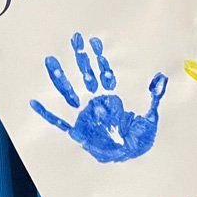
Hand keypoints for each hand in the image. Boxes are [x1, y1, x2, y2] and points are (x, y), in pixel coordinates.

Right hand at [30, 33, 167, 162]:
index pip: (104, 73)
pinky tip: (34, 102)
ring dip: (61, 77)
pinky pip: (58, 120)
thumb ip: (155, 97)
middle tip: (74, 38)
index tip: (95, 41)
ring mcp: (84, 114)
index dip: (99, 58)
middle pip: (86, 75)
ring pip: (70, 91)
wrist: (129, 158)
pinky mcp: (76, 129)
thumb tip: (162, 77)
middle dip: (80, 58)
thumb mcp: (150, 116)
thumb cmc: (139, 138)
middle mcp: (95, 102)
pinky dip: (46, 112)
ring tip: (50, 60)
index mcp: (111, 97)